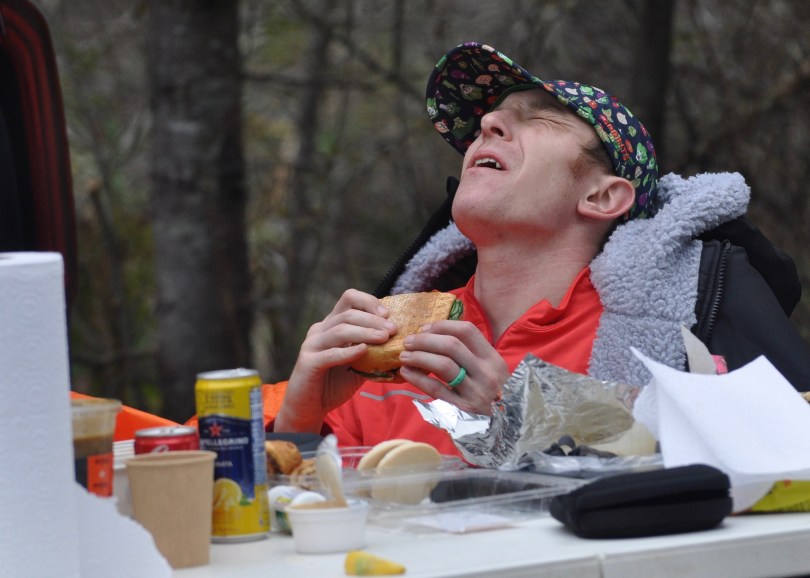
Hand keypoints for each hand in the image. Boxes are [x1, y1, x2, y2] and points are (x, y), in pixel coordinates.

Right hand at [274, 289, 396, 432]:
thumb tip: (408, 351)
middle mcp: (320, 330)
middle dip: (373, 319)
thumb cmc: (336, 383)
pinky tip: (363, 351)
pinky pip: (329, 353)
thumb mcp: (361, 365)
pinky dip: (348, 351)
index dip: (369, 302)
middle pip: (348, 313)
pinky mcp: (308, 362)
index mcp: (332, 324)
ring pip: (340, 329)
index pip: (349, 299)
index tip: (388, 314)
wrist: (310, 407)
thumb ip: (377, 354)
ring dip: (365, 332)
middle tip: (393, 329)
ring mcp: (312, 345)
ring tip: (384, 338)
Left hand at [398, 320, 508, 414]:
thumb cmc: (491, 395)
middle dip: (425, 340)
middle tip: (408, 341)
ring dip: (419, 356)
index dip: (442, 325)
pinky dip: (418, 378)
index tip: (425, 328)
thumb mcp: (489, 371)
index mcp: (492, 359)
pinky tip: (406, 372)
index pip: (467, 331)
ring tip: (404, 356)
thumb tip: (432, 335)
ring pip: (443, 365)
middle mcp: (486, 373)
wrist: (504, 428)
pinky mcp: (462, 409)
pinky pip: (436, 389)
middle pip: (451, 345)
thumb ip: (469, 354)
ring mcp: (475, 392)